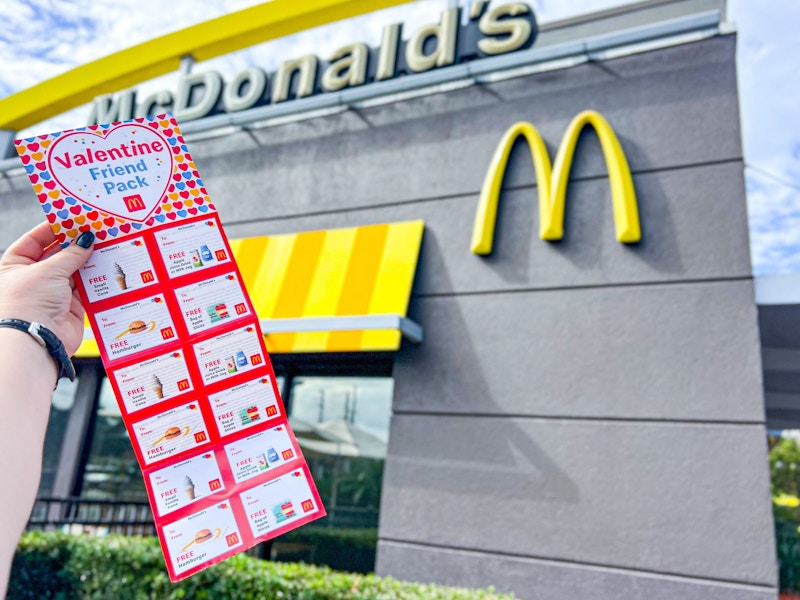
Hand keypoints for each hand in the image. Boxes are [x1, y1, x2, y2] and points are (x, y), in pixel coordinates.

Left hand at [0, 223, 93, 355]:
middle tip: (96, 230)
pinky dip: (97, 279)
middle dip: (76, 244)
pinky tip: (108, 267)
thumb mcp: (48, 270)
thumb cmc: (28, 303)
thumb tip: (87, 239)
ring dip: (89, 260)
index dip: (54, 228)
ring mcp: (53, 293)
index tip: (74, 218)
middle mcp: (33, 278)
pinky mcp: (71, 307)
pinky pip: (87, 288)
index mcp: (15, 266)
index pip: (35, 240)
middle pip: (57, 254)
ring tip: (106, 245)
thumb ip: (71, 254)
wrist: (36, 341)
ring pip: (74, 270)